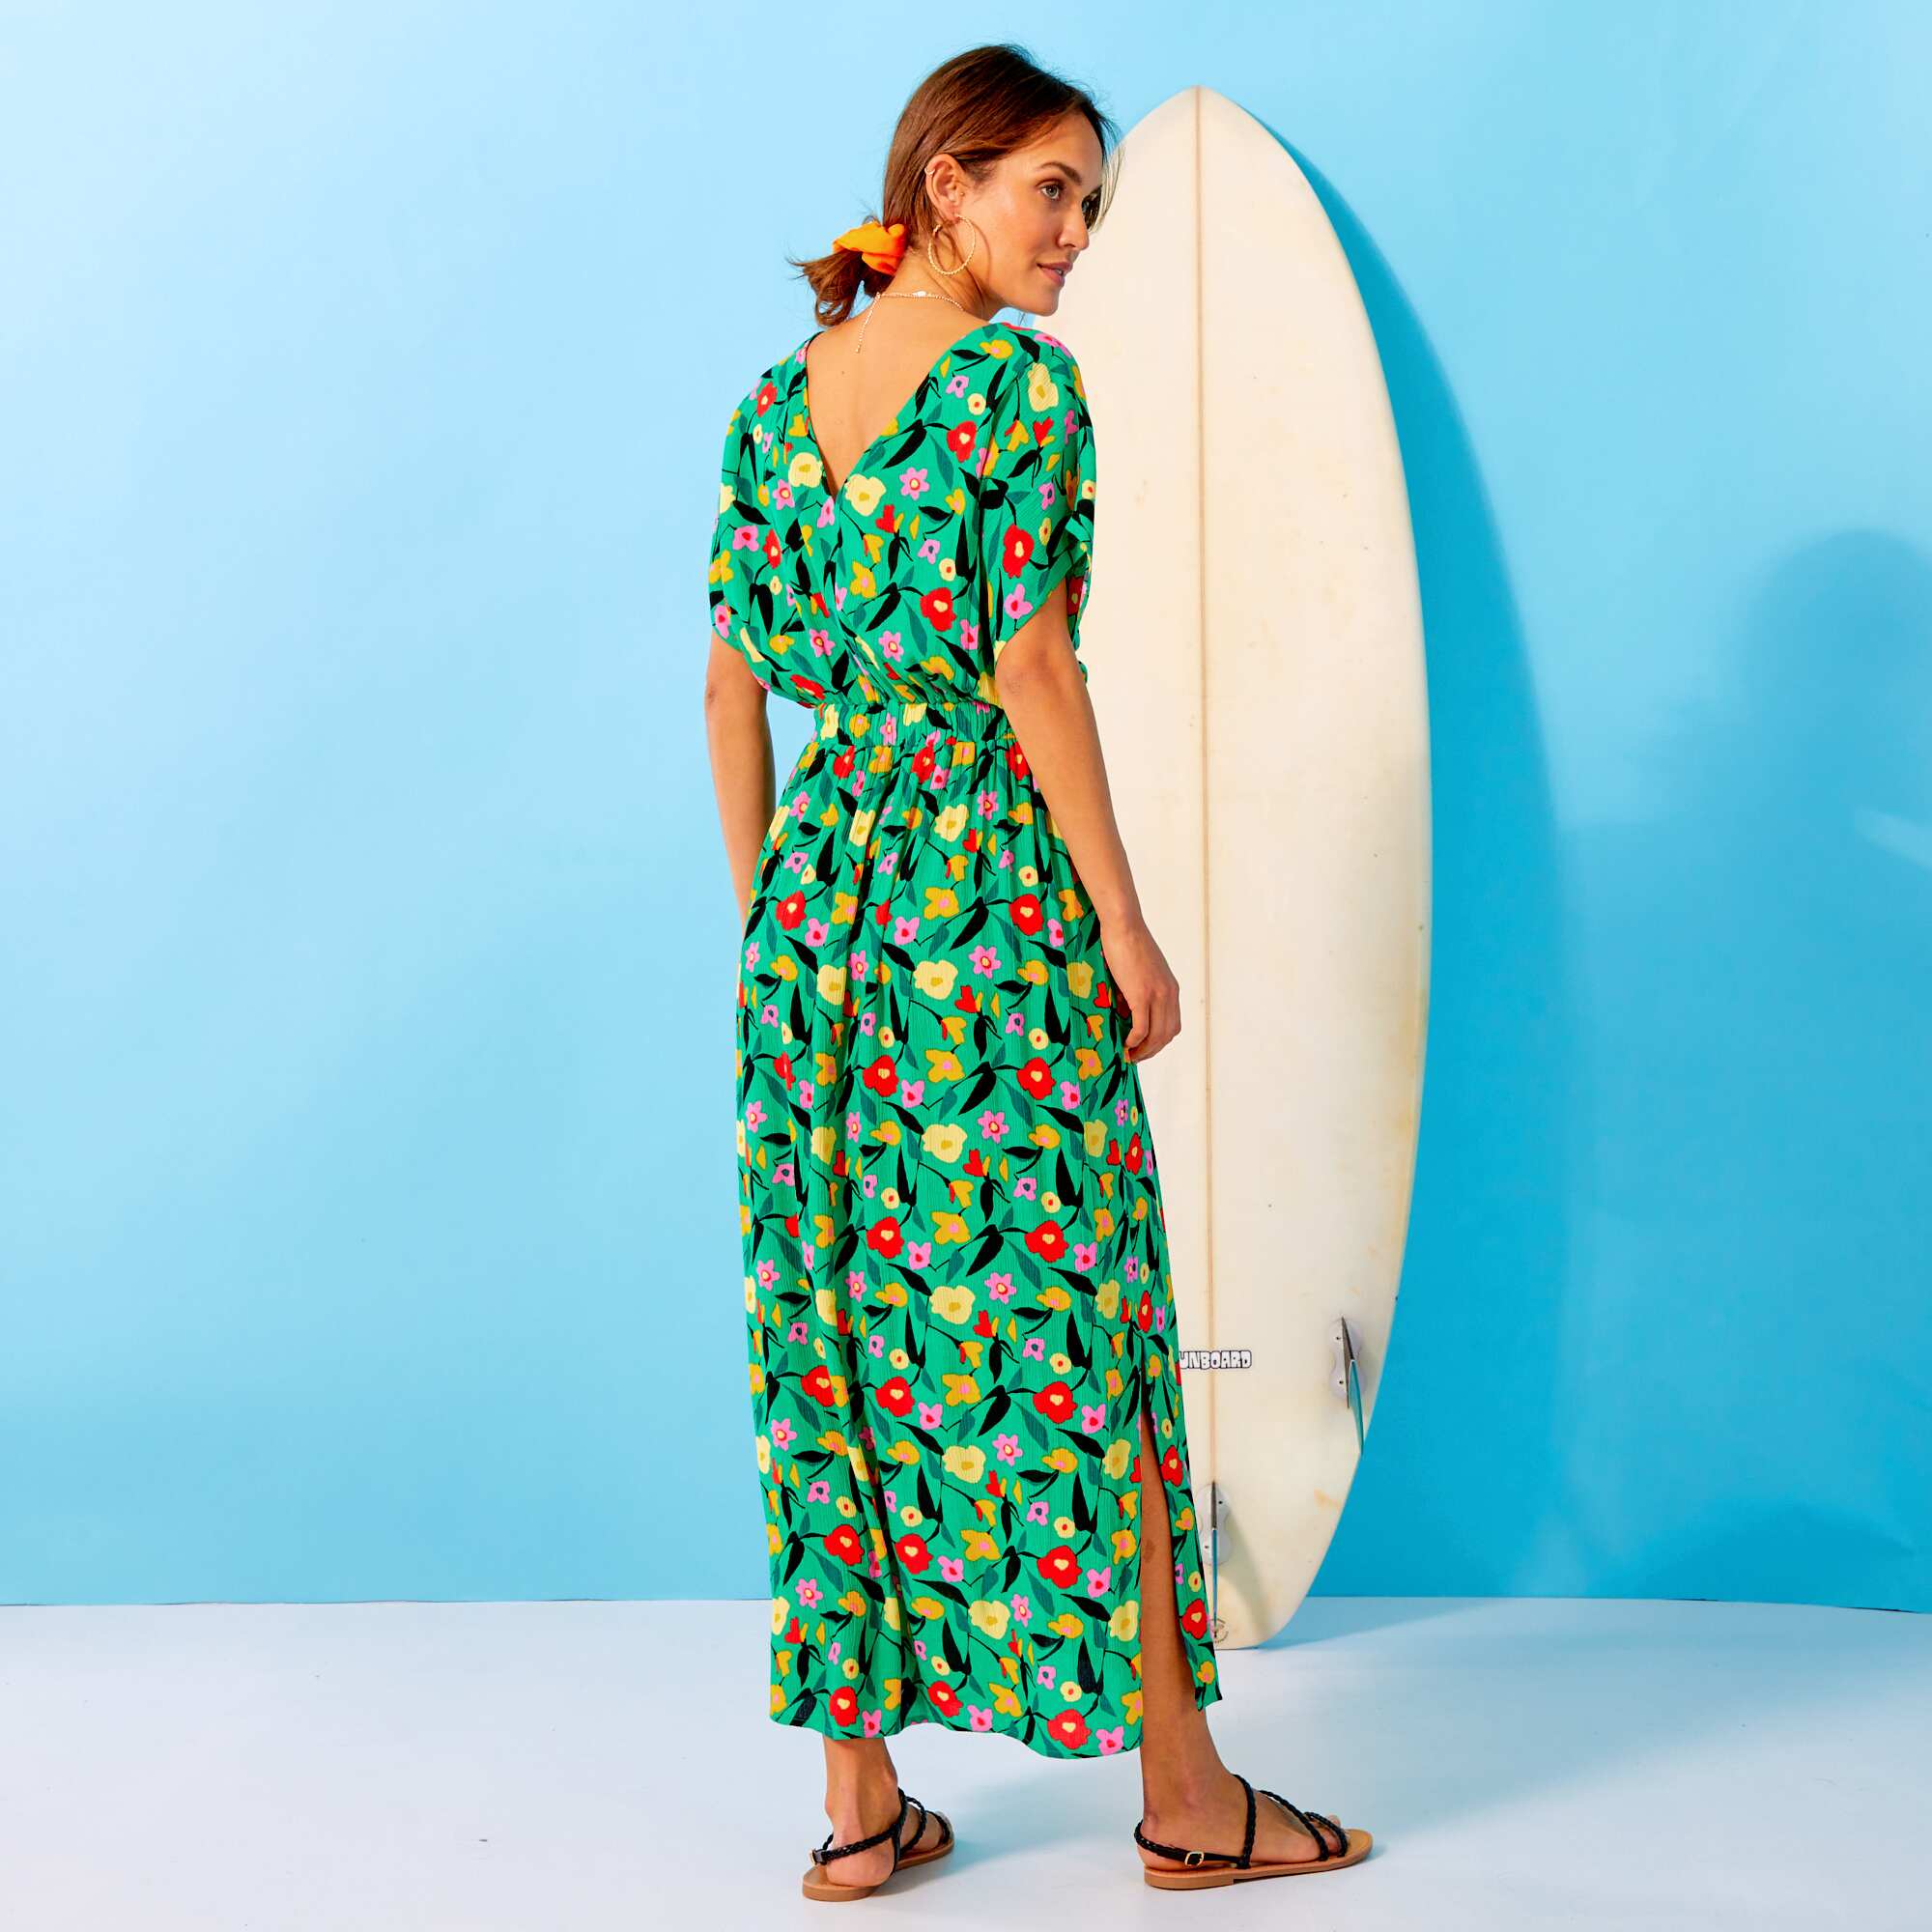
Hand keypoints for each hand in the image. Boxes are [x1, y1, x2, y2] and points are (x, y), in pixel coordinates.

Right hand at [1100, 913, 1181, 1062]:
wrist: (1124, 926)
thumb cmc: (1128, 943)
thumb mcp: (1141, 971)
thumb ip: (1140, 990)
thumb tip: (1125, 1009)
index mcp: (1171, 989)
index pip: (1173, 1025)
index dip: (1159, 1042)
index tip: (1144, 1048)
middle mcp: (1169, 994)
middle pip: (1167, 1035)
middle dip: (1152, 1051)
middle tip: (1135, 1057)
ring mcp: (1157, 995)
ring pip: (1157, 1035)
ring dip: (1144, 1050)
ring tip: (1129, 1055)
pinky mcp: (1141, 995)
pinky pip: (1141, 1027)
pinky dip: (1134, 1040)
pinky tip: (1125, 1043)